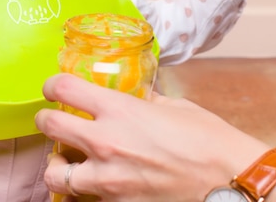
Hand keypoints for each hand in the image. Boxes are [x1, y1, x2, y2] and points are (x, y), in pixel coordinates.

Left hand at [35, 74, 268, 200]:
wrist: (229, 180)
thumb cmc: (207, 139)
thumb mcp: (173, 106)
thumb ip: (145, 100)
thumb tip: (136, 97)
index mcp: (120, 110)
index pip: (65, 89)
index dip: (53, 85)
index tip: (53, 88)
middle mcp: (106, 142)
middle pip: (50, 126)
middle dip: (45, 119)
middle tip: (51, 118)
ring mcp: (108, 178)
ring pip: (55, 174)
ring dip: (56, 165)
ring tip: (64, 161)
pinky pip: (85, 198)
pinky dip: (83, 190)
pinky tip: (94, 183)